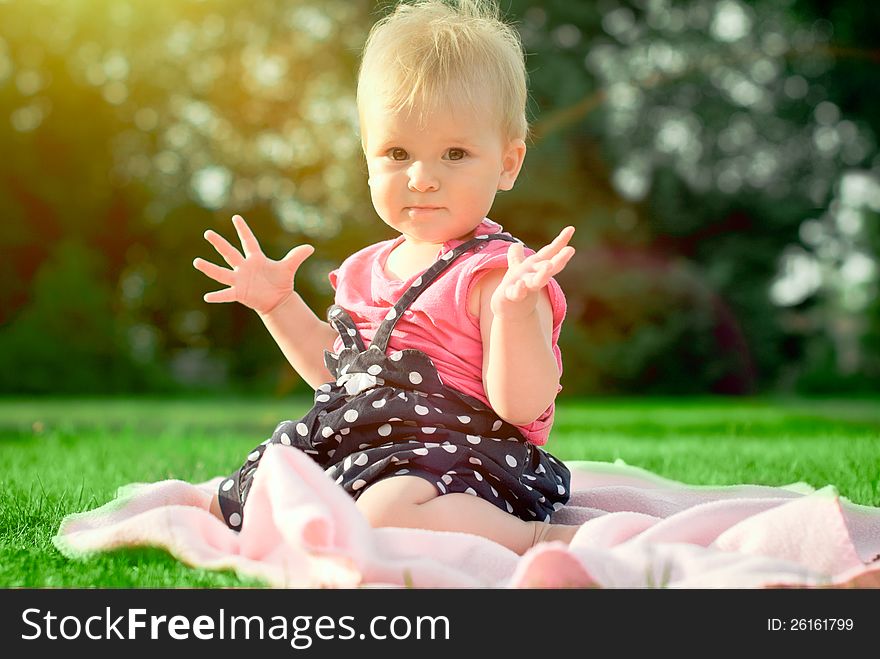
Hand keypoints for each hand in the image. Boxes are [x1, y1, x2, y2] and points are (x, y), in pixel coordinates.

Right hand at [193, 214, 313, 314]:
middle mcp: (244, 267)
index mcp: (256, 258)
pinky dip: (218, 296)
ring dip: (210, 268)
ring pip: (222, 272)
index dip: (243, 230)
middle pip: (230, 253)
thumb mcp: (289, 268)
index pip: (248, 241)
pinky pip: (226, 294)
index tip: (236, 217)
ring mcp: (240, 280)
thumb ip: (297, 257)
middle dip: (219, 243)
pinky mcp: (239, 293)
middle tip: (207, 233)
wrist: (277, 299)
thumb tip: (310, 247)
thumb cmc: (281, 282)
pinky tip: (207, 297)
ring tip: (196, 262)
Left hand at [490, 226, 575, 319]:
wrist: (508, 311)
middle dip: (560, 260)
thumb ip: (517, 258)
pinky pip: (517, 293)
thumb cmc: (515, 288)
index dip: (560, 242)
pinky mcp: (512, 296)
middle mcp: (534, 277)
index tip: (571, 229)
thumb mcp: (515, 271)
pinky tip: (520, 284)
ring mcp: (525, 288)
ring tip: (549, 266)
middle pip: (549, 268)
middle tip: (571, 250)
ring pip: (536, 281)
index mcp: (536, 268)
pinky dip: (519, 289)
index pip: (549, 253)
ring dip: (543, 275)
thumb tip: (516, 245)